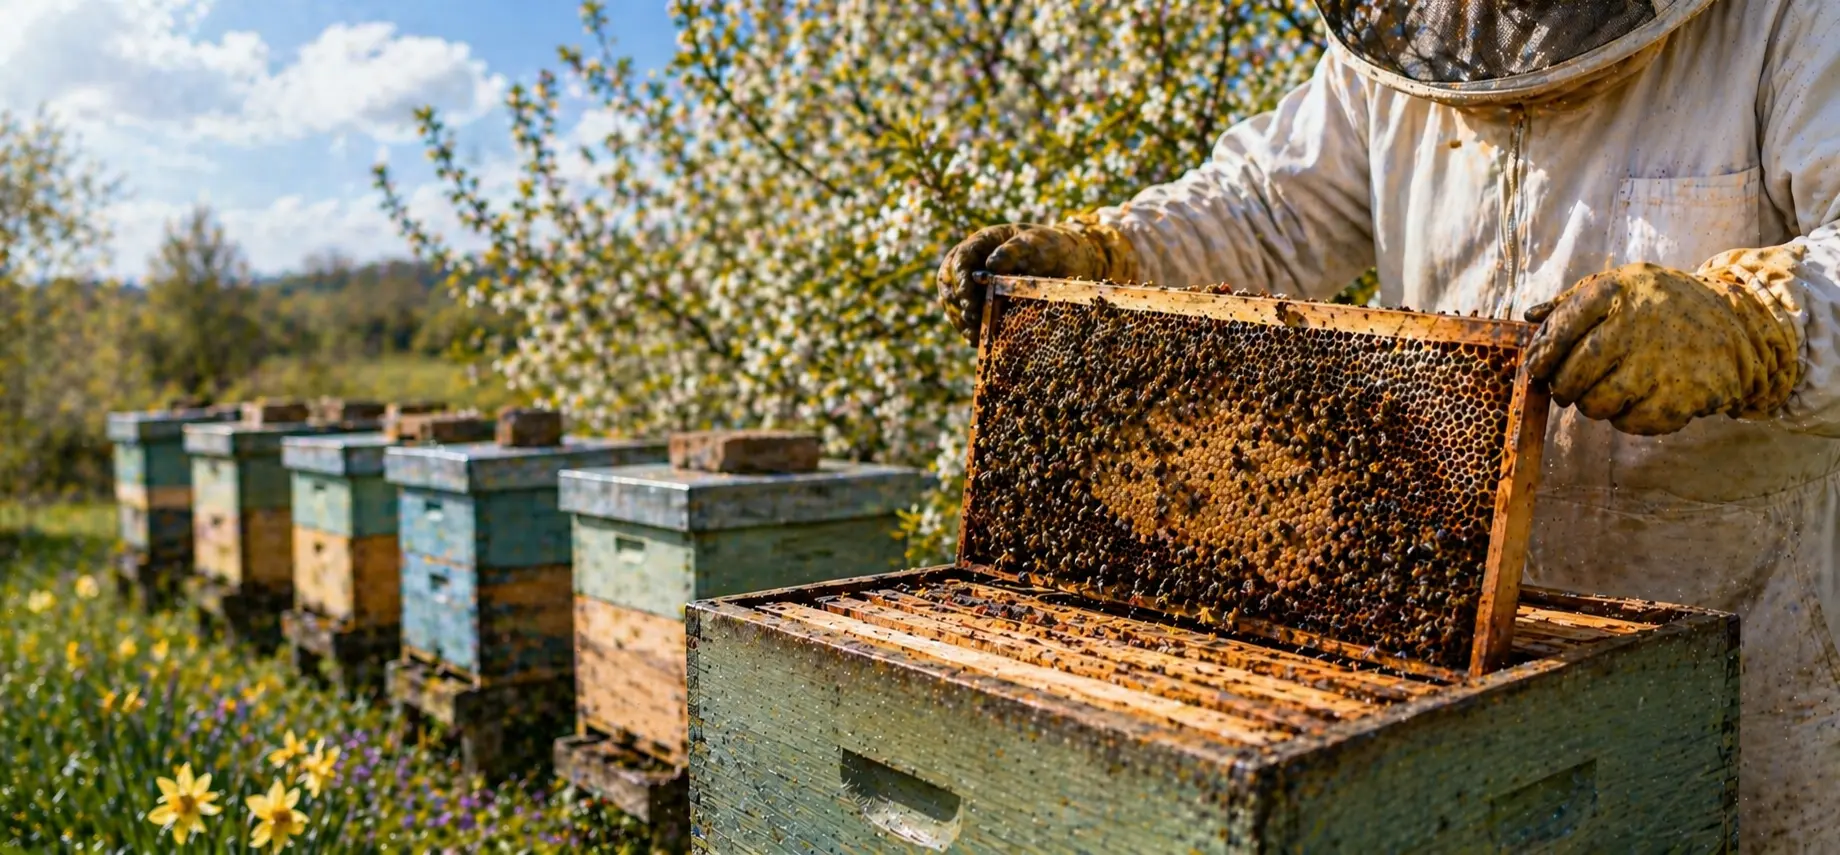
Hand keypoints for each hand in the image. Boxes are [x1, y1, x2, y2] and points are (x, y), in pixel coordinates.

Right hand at [935, 218, 1138, 341]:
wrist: (1067, 262)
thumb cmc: (1050, 247)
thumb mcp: (1036, 244)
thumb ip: (1014, 250)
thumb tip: (990, 264)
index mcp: (982, 243)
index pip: (960, 258)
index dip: (959, 278)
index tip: (968, 295)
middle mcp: (973, 264)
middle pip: (950, 282)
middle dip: (958, 302)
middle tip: (971, 318)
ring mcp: (976, 285)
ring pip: (955, 302)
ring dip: (961, 320)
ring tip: (973, 335)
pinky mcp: (984, 304)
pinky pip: (969, 317)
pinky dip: (970, 329)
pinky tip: (977, 341)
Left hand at [1525, 261, 1798, 435]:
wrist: (1741, 327)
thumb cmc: (1665, 307)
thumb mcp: (1623, 286)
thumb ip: (1573, 302)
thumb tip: (1530, 318)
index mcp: (1617, 293)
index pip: (1559, 330)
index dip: (1541, 355)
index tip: (1538, 368)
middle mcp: (1636, 326)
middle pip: (1572, 374)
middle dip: (1562, 387)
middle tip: (1566, 389)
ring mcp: (1658, 365)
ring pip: (1595, 405)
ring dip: (1592, 405)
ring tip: (1608, 390)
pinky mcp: (1677, 399)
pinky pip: (1628, 423)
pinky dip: (1625, 417)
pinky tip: (1640, 398)